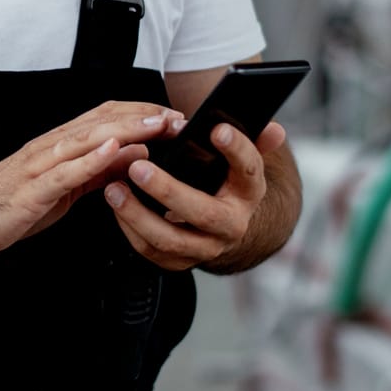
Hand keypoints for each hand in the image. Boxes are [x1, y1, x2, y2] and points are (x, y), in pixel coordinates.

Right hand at [0, 103, 183, 261]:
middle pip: (101, 122)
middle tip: (177, 118)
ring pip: (86, 139)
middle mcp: (49, 148)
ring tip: (155, 125)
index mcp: (57, 147)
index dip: (141, 115)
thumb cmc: (7, 206)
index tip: (173, 118)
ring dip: (124, 129)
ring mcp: (38, 166)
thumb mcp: (64, 189)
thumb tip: (133, 155)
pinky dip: (90, 159)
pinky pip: (63, 172)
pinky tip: (113, 150)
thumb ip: (96, 172)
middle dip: (142, 118)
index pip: (105, 118)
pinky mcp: (30, 190)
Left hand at [102, 120, 288, 271]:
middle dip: (168, 190)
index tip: (217, 129)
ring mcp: (206, 247)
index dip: (237, 150)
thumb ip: (254, 140)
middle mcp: (232, 224)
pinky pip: (151, 250)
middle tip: (138, 167)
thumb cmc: (225, 181)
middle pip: (203, 212)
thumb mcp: (241, 162)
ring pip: (170, 238)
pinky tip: (116, 205)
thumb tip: (276, 129)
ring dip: (138, 214)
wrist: (224, 226)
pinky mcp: (181, 261)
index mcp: (249, 193)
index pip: (249, 170)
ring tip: (114, 188)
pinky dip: (130, 228)